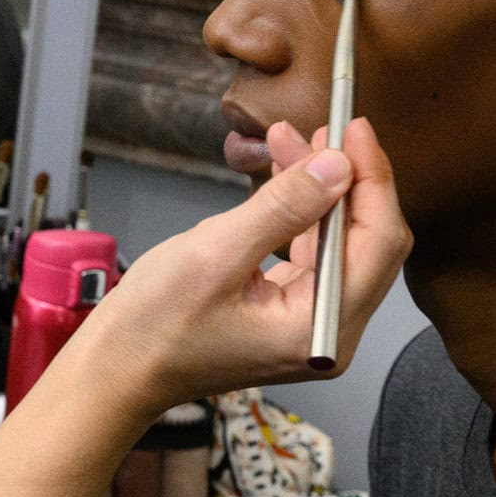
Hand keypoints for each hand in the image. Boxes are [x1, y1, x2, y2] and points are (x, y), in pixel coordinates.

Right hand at [79, 117, 410, 414]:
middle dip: (348, 180)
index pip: (378, 243)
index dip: (372, 180)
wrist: (117, 368)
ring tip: (292, 141)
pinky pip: (312, 255)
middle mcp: (327, 333)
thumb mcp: (215, 253)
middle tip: (326, 128)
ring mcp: (309, 326)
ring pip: (339, 243)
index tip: (354, 129)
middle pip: (367, 243)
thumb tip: (336, 165)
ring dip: (321, 190)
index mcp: (319, 328)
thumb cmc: (154, 326)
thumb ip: (284, 207)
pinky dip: (302, 214)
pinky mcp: (288, 315)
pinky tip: (284, 176)